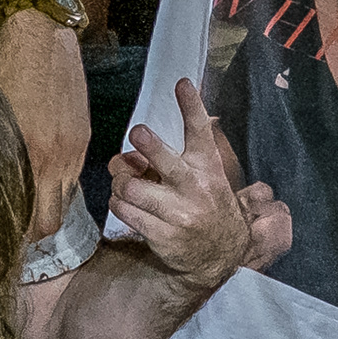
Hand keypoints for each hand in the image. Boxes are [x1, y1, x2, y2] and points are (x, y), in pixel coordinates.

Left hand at [106, 79, 280, 288]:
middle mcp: (195, 189)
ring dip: (119, 181)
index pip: (200, 131)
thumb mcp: (202, 175)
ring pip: (132, 188)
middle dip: (150, 146)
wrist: (220, 254)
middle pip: (167, 162)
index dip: (191, 106)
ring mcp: (179, 214)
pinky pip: (125, 211)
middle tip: (137, 133)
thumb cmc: (204, 204)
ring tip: (123, 181)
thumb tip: (130, 147)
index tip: (182, 83)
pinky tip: (123, 201)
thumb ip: (168, 157)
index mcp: (207, 168)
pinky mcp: (163, 236)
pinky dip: (117, 202)